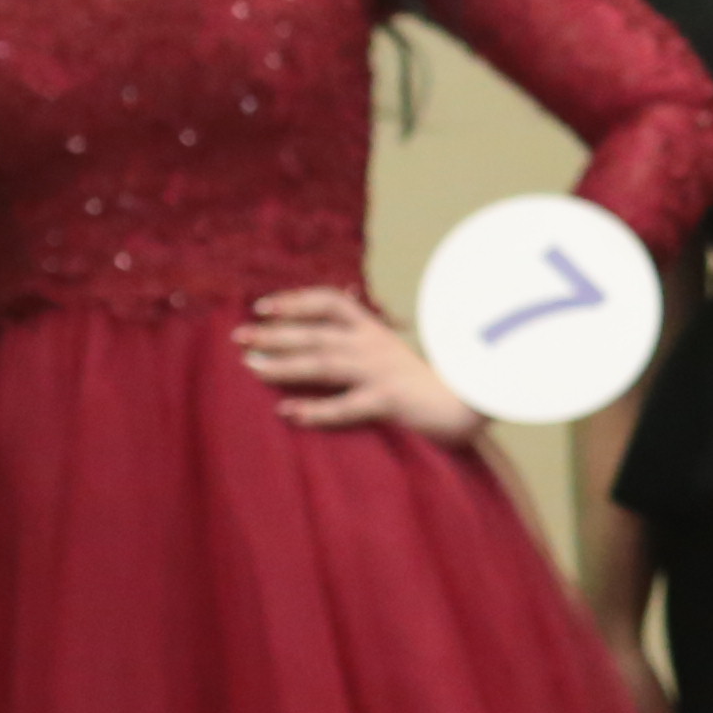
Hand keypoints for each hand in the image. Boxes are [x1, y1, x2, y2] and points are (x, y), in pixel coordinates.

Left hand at [237, 286, 483, 441]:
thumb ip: (364, 338)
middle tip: (239, 336)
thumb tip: (335, 322)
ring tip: (251, 367)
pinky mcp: (389, 401)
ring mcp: (381, 372)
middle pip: (316, 333)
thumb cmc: (428, 382)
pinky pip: (346, 406)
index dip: (296, 300)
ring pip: (324, 364)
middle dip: (275, 333)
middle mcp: (374, 345)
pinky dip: (315, 410)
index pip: (331, 302)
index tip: (263, 306)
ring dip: (284, 365)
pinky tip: (287, 412)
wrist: (472, 402)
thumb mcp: (394, 351)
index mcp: (375, 330)